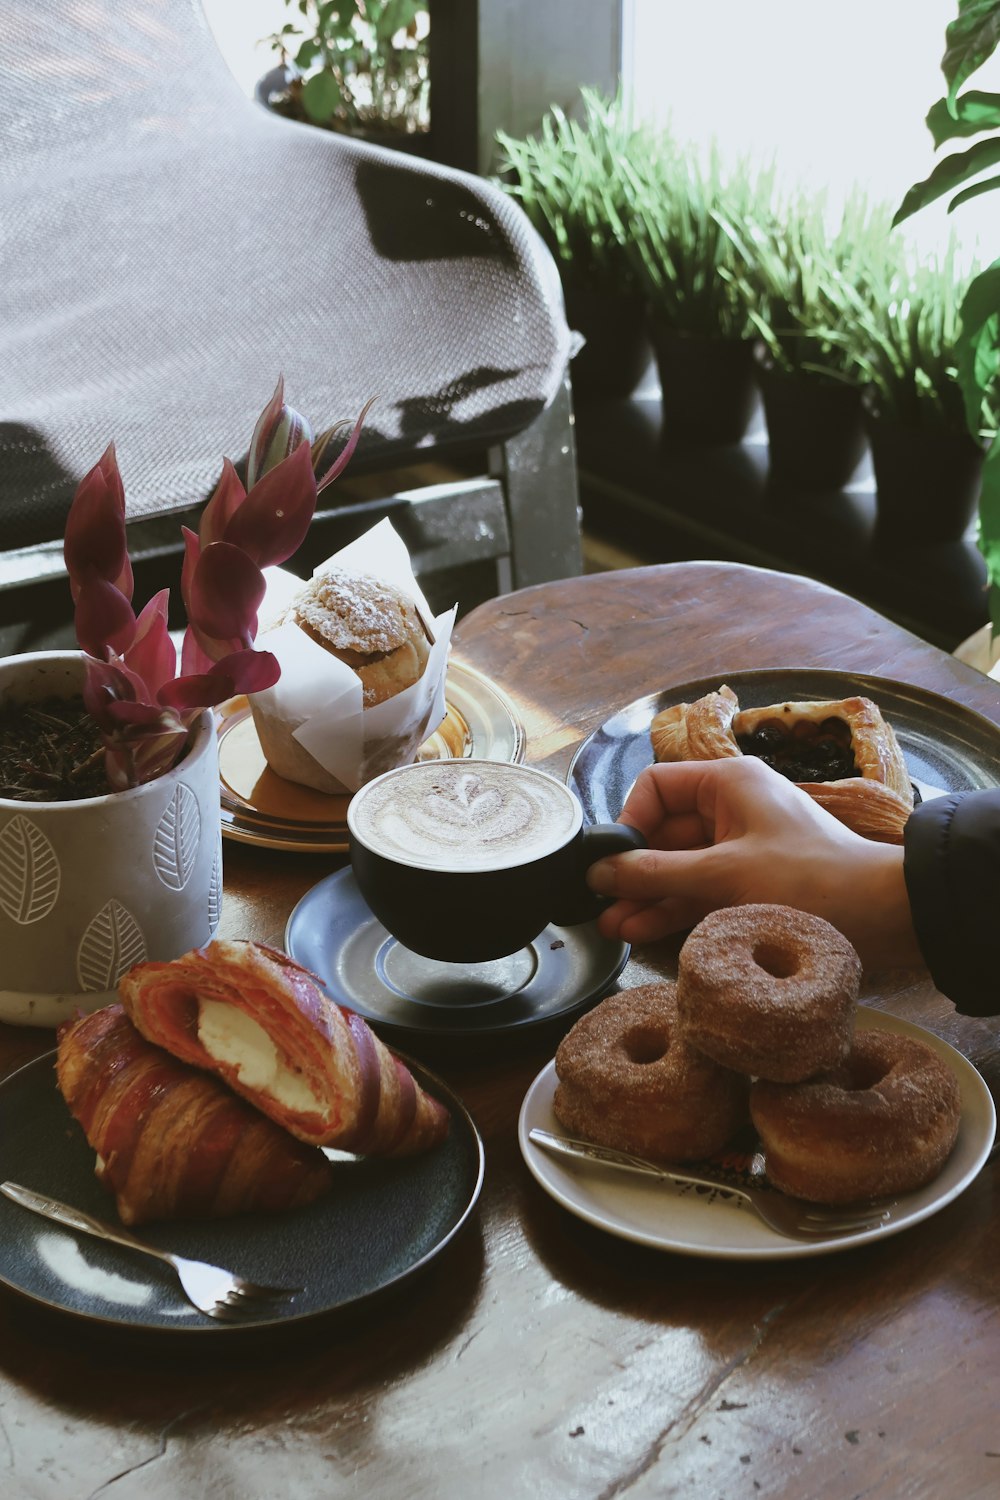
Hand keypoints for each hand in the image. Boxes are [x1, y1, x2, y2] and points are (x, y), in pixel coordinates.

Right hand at [586, 757, 922, 969]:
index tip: (612, 863)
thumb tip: (598, 872)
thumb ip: (654, 874)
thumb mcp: (723, 875)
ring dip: (647, 895)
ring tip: (612, 928)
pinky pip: (700, 888)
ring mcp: (742, 846)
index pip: (656, 787)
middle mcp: (732, 807)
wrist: (885, 915)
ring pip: (679, 865)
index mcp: (728, 782)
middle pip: (664, 831)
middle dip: (632, 869)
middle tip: (599, 905)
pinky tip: (641, 931)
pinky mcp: (752, 881)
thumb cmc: (809, 880)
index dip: (629, 822)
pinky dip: (674, 907)